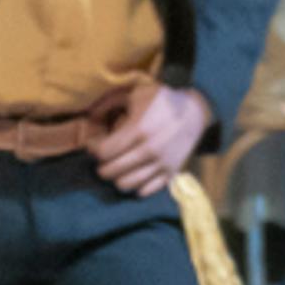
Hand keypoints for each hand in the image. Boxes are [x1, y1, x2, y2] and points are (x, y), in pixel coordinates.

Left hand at [88, 85, 208, 198]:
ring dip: (117, 177)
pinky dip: (136, 186)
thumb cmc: (162, 101)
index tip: (94, 144)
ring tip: (118, 168)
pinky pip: (146, 191)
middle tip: (104, 158)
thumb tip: (89, 117)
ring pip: (126, 185)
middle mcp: (149, 150)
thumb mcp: (134, 93)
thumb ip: (108, 103)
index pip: (103, 152)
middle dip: (101, 165)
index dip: (93, 149)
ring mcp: (161, 164)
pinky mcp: (171, 172)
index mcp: (138, 130)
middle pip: (110, 171)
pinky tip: (134, 174)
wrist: (195, 112)